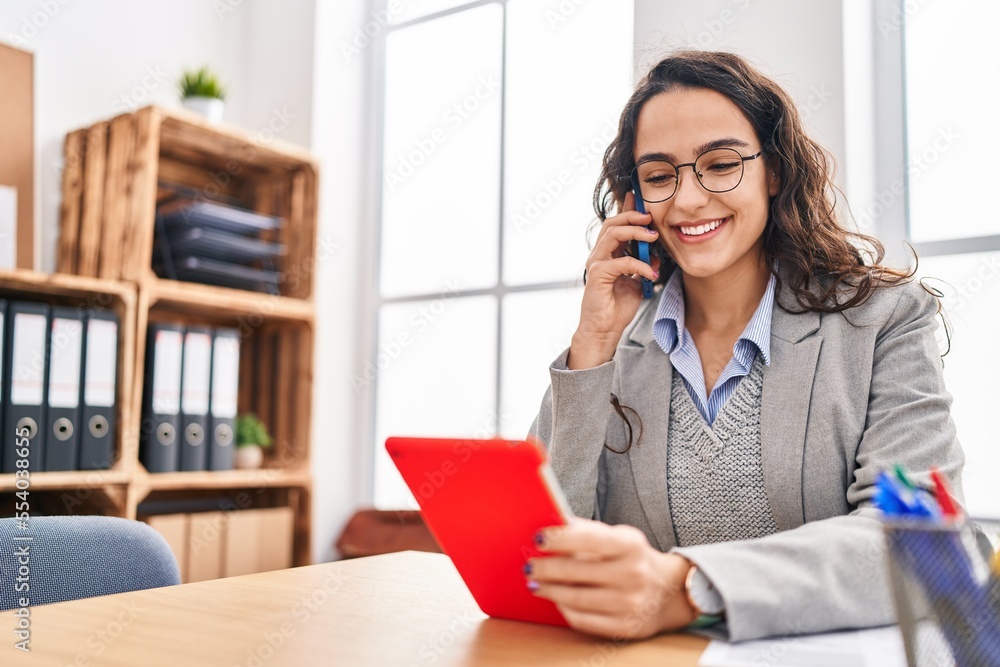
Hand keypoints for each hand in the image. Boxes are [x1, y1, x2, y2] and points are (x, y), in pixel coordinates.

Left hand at [525, 519, 696, 638]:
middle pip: (576, 571)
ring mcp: (630, 604)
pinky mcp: (625, 627)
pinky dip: (564, 609)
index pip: (589, 539)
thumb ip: (587, 532)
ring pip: (576, 598)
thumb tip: (551, 526)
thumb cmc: (634, 559)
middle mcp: (633, 574)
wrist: (670, 593)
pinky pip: (583, 620)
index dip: (560, 538)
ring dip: (549, 590)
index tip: (538, 538)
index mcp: (631, 545)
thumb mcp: (619, 538)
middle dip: (546, 568)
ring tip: (535, 583)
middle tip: (529, 565)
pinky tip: (556, 600)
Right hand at [570, 192, 660, 369]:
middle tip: (650, 217)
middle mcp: (599, 255)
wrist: (603, 330)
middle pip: (612, 223)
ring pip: (613, 235)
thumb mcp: (637, 283)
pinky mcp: (597, 275)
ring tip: (653, 236)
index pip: (616, 225)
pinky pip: (621, 262)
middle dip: (632, 216)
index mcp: (607, 254)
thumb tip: (657, 253)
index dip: (627, 210)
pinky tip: (651, 273)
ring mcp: (596, 264)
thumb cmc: (617, 308)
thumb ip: (643, 265)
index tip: (641, 199)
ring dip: (635, 232)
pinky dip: (639, 265)